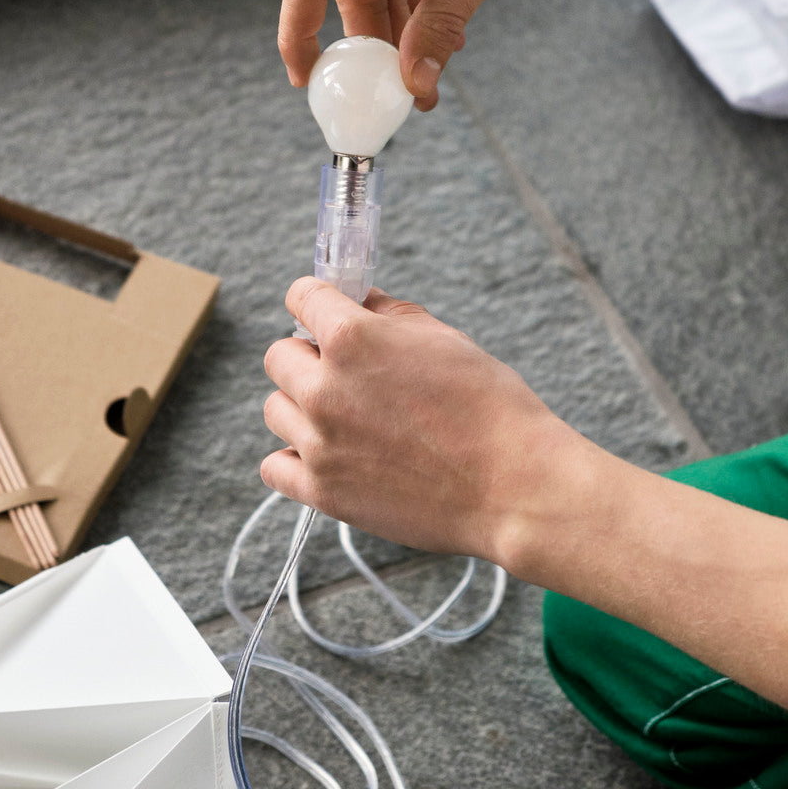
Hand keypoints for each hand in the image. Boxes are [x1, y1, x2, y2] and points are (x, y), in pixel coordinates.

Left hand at [262, 277, 573, 563]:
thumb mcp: (444, 338)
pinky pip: (274, 466)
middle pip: (279, 355)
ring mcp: (319, 443)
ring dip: (301, 406)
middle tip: (345, 372)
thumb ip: (389, 315)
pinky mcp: (322, 491)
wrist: (513, 486)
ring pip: (275, 409)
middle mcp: (324, 387)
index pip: (301, 296)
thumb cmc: (490, 407)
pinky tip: (327, 454)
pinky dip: (294, 459)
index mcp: (352, 338)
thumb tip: (359, 301)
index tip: (325, 312)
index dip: (316, 300)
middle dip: (308, 356)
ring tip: (344, 418)